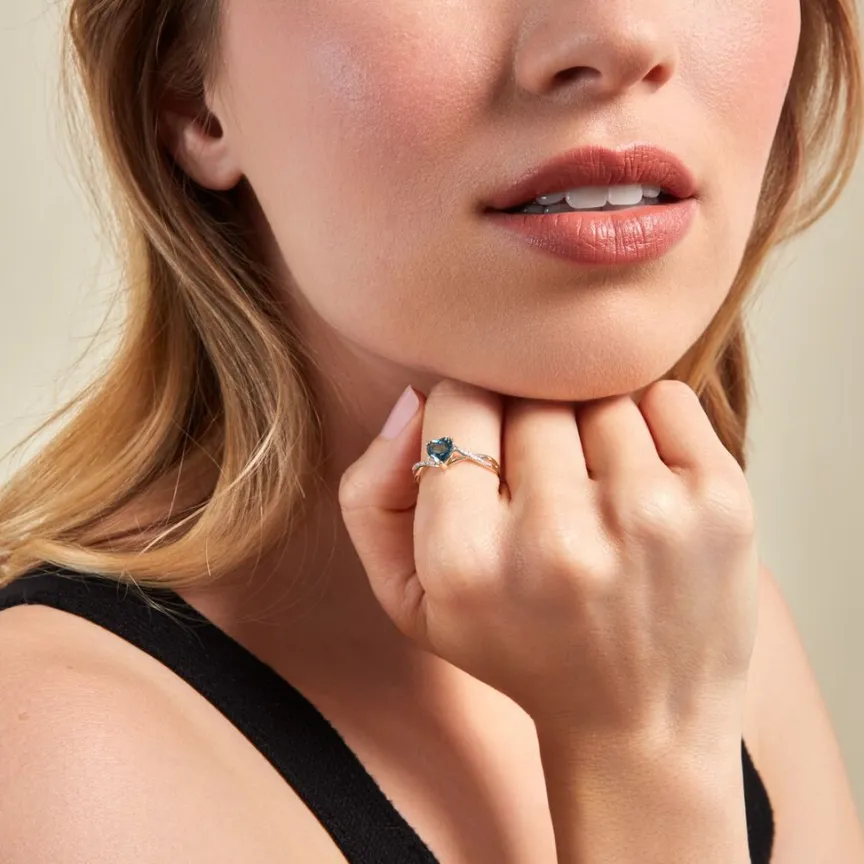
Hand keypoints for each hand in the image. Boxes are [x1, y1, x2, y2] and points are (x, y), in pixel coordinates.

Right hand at [339, 379, 758, 753]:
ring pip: (599, 395)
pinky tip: (644, 483)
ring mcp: (648, 518)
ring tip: (594, 491)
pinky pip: (668, 397)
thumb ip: (371, 493)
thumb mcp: (410, 597)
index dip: (466, 417)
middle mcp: (557, 539)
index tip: (486, 453)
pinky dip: (651, 423)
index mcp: (467, 561)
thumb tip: (414, 396)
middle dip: (528, 424)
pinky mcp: (721, 503)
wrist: (642, 722)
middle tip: (543, 482)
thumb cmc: (516, 647)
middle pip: (529, 396)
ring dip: (590, 426)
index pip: (456, 403)